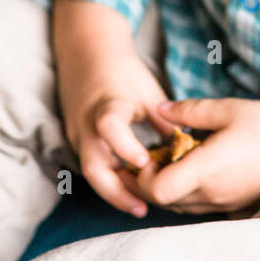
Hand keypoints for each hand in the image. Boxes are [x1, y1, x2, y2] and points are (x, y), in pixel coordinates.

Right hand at [57, 47, 179, 217]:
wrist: (86, 51)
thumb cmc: (123, 69)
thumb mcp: (148, 90)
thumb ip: (163, 121)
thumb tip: (183, 151)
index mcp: (107, 104)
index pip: (109, 127)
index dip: (126, 147)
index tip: (147, 163)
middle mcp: (86, 123)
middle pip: (93, 166)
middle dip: (117, 191)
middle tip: (143, 208)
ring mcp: (77, 133)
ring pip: (91, 171)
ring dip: (113, 190)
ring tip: (139, 206)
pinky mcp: (76, 139)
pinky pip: (91, 164)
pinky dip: (108, 178)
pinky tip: (128, 189)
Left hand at [116, 97, 259, 214]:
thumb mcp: (229, 108)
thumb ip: (190, 111)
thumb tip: (160, 109)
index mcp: (208, 169)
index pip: (158, 190)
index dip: (143, 176)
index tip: (147, 152)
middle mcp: (212, 193)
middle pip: (163, 202)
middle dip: (148, 182)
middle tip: (150, 155)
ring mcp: (224, 203)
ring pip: (179, 207)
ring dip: (167, 188)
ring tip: (170, 159)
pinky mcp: (234, 206)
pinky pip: (197, 207)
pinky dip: (185, 192)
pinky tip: (192, 168)